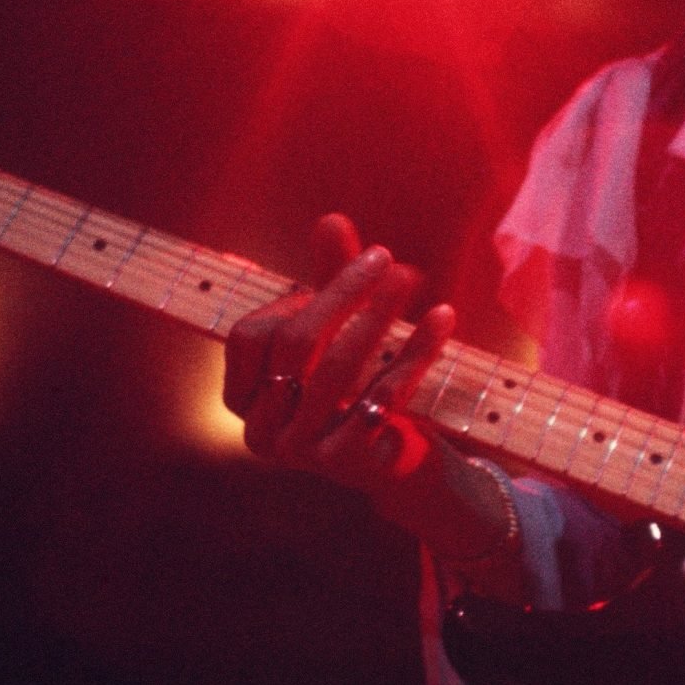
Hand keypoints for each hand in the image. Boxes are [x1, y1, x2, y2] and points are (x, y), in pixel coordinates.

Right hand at [222, 214, 456, 505]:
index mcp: (242, 401)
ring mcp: (303, 452)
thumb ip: (327, 278)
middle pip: (294, 345)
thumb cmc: (354, 388)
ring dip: (378, 313)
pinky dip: (415, 351)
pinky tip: (441, 315)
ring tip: (409, 274)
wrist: (397, 465)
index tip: (329, 281)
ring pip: (338, 368)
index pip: (247, 337)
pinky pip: (385, 395)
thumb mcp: (336, 333)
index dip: (288, 302)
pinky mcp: (351, 462)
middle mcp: (263, 432)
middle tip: (383, 256)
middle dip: (340, 292)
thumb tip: (331, 219)